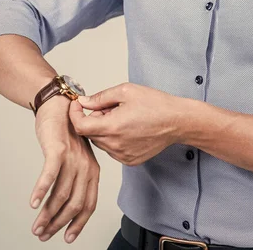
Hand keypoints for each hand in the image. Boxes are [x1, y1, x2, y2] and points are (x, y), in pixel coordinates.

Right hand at [29, 96, 99, 243]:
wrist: (59, 105)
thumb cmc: (66, 134)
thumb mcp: (77, 158)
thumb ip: (74, 179)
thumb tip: (64, 205)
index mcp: (93, 171)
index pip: (89, 204)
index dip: (78, 223)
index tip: (67, 237)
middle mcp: (86, 167)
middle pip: (75, 204)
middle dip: (59, 224)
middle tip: (44, 236)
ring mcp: (73, 158)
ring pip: (61, 194)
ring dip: (47, 214)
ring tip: (36, 227)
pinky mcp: (58, 149)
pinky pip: (50, 174)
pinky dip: (41, 190)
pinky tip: (32, 203)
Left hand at [68, 82, 188, 165]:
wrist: (178, 121)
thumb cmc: (156, 104)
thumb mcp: (126, 91)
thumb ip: (101, 97)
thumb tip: (84, 102)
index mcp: (112, 127)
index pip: (80, 126)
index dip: (75, 114)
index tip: (78, 105)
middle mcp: (115, 145)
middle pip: (90, 133)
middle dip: (93, 119)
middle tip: (110, 108)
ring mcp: (123, 155)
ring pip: (101, 142)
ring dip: (104, 130)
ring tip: (122, 118)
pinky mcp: (130, 160)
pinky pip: (112, 150)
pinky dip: (114, 139)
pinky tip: (129, 129)